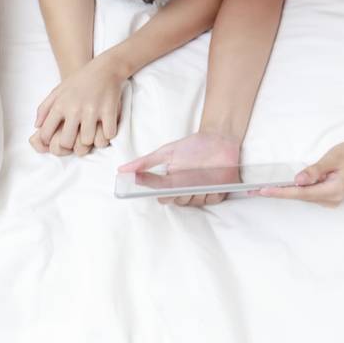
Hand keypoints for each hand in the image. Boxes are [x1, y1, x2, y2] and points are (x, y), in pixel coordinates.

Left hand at [31, 56, 126, 154]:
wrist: (105, 67)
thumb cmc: (80, 80)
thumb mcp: (58, 90)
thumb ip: (44, 108)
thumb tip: (37, 126)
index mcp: (60, 105)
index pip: (46, 133)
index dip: (49, 141)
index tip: (57, 140)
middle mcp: (74, 109)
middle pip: (66, 142)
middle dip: (70, 145)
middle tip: (76, 140)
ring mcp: (92, 110)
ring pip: (87, 141)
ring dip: (90, 141)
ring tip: (92, 135)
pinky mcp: (109, 111)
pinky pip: (108, 134)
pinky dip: (108, 135)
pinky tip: (106, 129)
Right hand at [119, 131, 241, 206]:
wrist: (222, 140)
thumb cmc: (195, 145)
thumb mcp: (169, 151)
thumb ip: (146, 162)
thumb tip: (121, 170)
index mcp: (172, 182)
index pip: (160, 194)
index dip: (159, 192)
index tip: (159, 186)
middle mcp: (185, 189)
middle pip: (175, 201)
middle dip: (177, 192)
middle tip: (182, 180)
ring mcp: (201, 192)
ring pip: (192, 202)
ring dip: (194, 191)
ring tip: (201, 176)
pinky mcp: (216, 194)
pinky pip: (210, 200)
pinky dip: (211, 192)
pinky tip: (213, 181)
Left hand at [257, 139, 343, 206]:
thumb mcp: (333, 158)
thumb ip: (315, 171)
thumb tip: (298, 181)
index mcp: (333, 191)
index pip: (300, 193)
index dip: (280, 192)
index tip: (262, 191)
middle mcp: (332, 199)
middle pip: (300, 197)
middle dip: (279, 192)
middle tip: (255, 190)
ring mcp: (332, 199)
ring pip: (304, 196)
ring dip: (286, 191)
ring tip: (265, 188)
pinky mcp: (330, 196)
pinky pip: (309, 194)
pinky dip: (297, 190)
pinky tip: (285, 186)